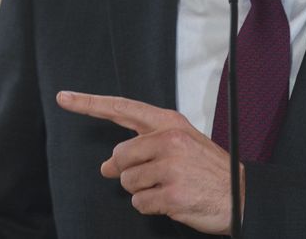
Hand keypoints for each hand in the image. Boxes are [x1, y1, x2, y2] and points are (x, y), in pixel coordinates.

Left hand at [56, 90, 243, 234]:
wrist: (241, 196)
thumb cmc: (209, 171)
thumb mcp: (180, 146)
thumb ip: (143, 148)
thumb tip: (107, 166)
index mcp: (170, 123)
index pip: (121, 109)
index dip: (89, 104)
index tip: (64, 97)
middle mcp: (169, 140)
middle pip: (120, 156)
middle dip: (130, 172)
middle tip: (155, 177)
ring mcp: (171, 167)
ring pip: (128, 183)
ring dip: (143, 192)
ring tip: (170, 188)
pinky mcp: (171, 193)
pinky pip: (139, 204)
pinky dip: (152, 207)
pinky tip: (173, 201)